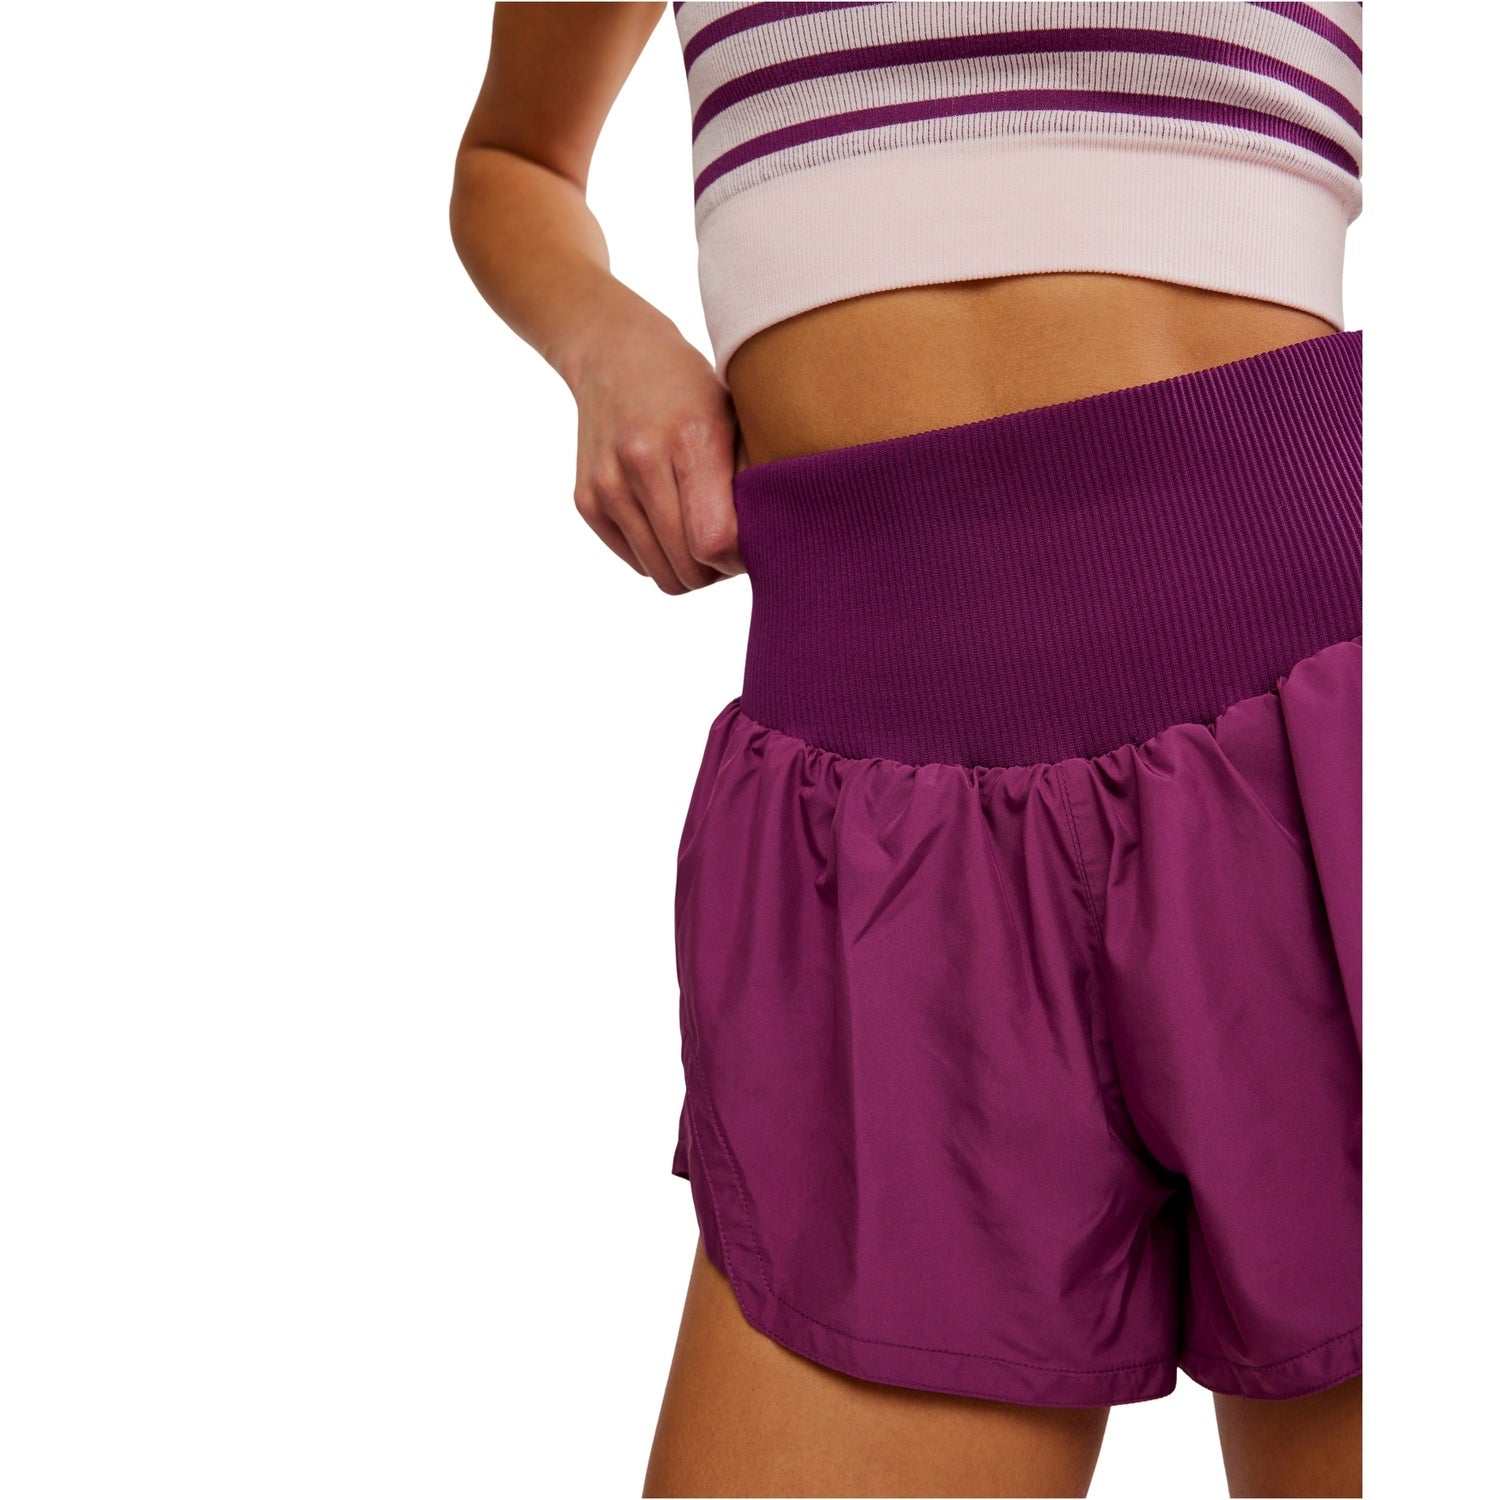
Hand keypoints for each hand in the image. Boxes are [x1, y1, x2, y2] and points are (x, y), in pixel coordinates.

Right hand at [566, 305, 745, 593]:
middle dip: (717, 569)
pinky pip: (639, 564)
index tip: (753, 543)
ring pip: (662, 576)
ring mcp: (607, 485)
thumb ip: (754, 479)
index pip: (714, 541)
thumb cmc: (693, 390)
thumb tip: (777, 541)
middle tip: (731, 543)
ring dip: (689, 568)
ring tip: (702, 532)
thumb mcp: (737, 417)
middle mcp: (640, 463)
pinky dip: (660, 556)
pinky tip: (671, 522)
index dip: (740, 557)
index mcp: (690, 438)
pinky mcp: (587, 501)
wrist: (615, 355)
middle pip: (688, 569)